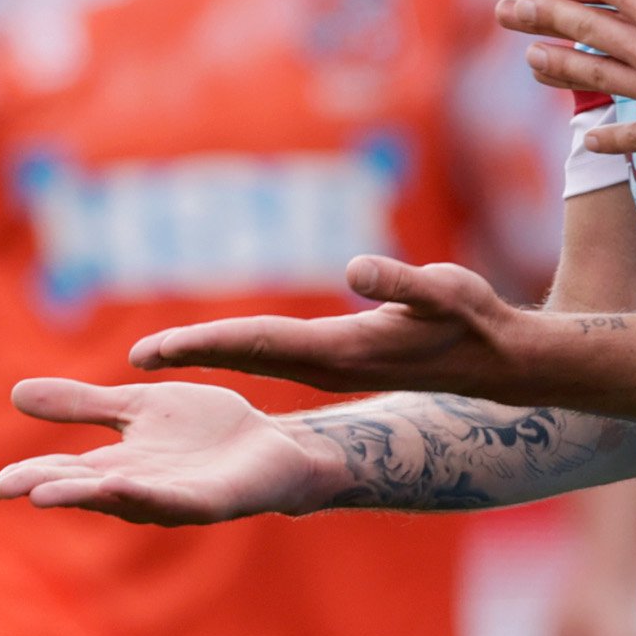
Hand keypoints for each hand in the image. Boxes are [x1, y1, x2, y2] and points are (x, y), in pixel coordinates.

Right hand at [0, 379, 342, 525]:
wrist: (271, 444)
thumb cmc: (205, 432)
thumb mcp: (136, 408)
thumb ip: (83, 404)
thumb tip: (16, 393)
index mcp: (119, 464)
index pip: (67, 471)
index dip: (32, 475)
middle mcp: (140, 486)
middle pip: (86, 489)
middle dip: (47, 488)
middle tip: (6, 488)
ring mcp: (174, 496)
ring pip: (123, 499)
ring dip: (85, 496)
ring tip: (45, 492)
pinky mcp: (211, 500)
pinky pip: (175, 500)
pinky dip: (144, 493)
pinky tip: (119, 481)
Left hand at [130, 257, 535, 398]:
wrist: (501, 363)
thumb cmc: (474, 319)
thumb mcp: (445, 290)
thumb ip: (402, 281)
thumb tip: (356, 266)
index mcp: (341, 350)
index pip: (257, 344)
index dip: (205, 344)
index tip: (156, 350)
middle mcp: (328, 365)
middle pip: (246, 355)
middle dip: (191, 355)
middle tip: (134, 359)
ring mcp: (334, 369)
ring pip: (257, 359)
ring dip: (210, 355)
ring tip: (160, 354)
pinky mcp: (342, 363)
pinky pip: (276, 357)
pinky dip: (241, 351)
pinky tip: (222, 347)